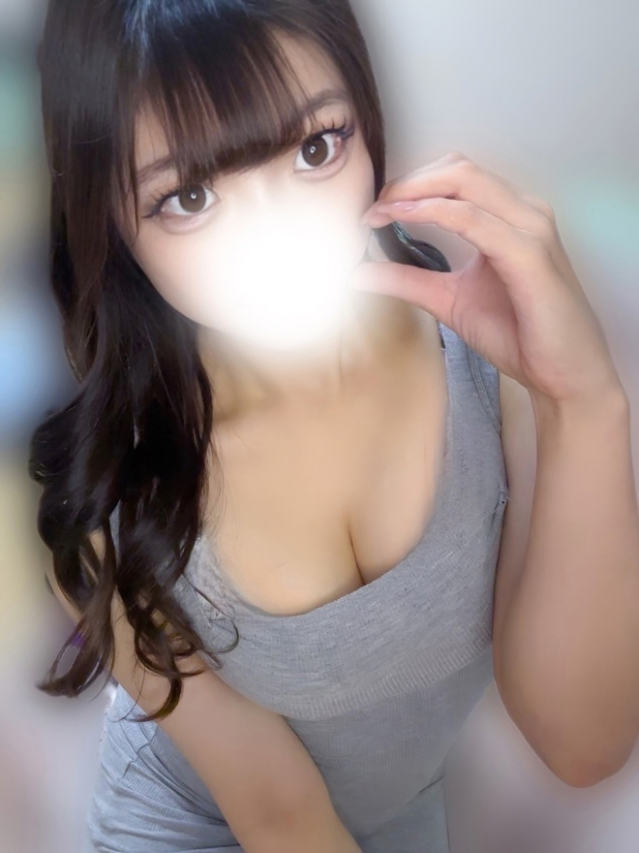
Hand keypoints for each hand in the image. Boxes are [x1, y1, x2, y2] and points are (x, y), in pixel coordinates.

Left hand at [351, 152, 622, 409]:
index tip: (372, 210)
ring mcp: (530, 229)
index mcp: (509, 218)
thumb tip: (358, 273)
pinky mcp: (530, 254)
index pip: (455, 178)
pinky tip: (406, 219)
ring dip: (415, 192)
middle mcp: (523, 213)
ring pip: (466, 182)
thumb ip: (408, 281)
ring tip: (379, 212)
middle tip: (372, 208)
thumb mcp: (449, 302)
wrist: (561, 375)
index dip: (409, 185)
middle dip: (407, 182)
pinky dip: (435, 213)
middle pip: (457, 169)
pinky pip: (475, 220)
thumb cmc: (521, 335)